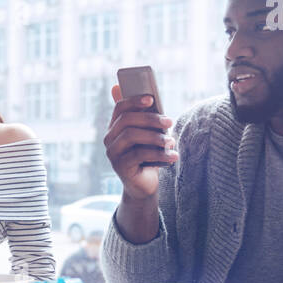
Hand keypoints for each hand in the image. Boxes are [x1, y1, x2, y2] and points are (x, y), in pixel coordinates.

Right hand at [102, 84, 176, 200]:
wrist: (145, 184)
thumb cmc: (148, 155)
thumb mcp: (149, 135)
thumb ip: (147, 119)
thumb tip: (150, 98)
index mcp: (115, 127)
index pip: (120, 108)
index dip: (134, 101)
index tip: (151, 99)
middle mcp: (110, 138)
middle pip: (126, 120)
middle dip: (150, 119)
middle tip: (169, 121)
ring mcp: (113, 152)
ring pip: (131, 136)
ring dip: (155, 137)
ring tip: (171, 141)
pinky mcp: (120, 166)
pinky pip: (138, 154)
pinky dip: (158, 154)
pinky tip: (172, 155)